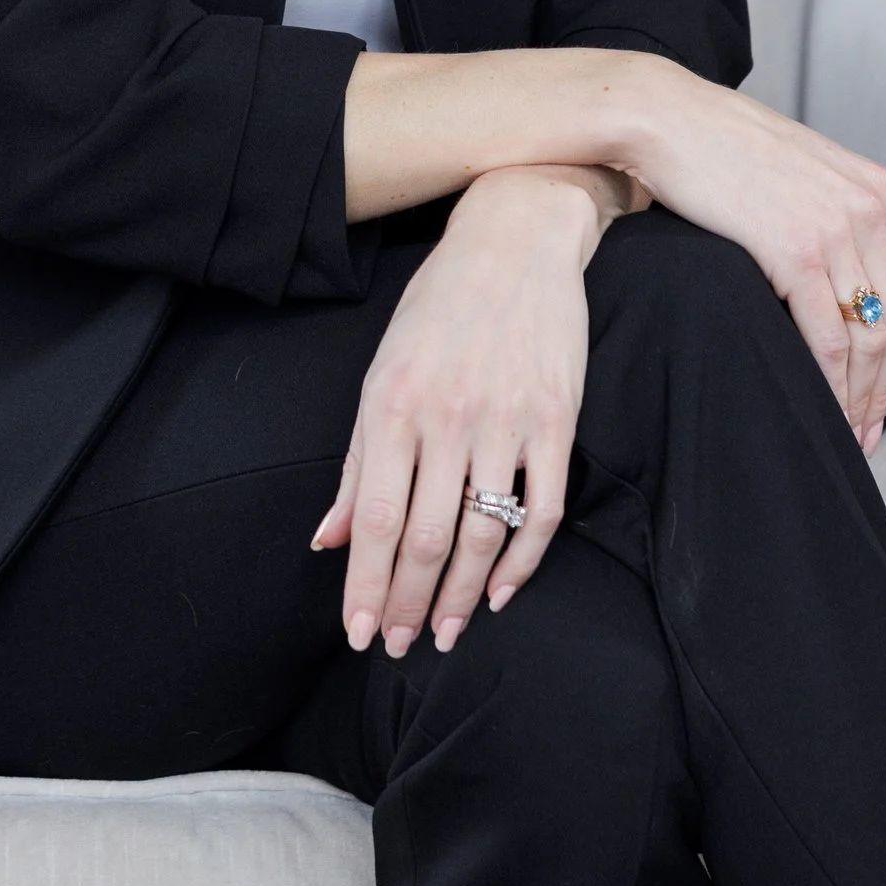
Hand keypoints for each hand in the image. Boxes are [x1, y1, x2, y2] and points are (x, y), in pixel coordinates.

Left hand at [310, 167, 599, 657]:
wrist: (516, 238)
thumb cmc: (438, 308)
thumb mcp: (381, 372)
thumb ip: (358, 461)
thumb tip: (330, 538)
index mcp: (394, 404)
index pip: (376, 518)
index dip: (366, 584)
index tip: (358, 632)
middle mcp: (447, 416)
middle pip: (426, 536)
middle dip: (408, 603)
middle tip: (398, 647)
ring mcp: (506, 419)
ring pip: (482, 533)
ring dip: (460, 595)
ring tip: (445, 633)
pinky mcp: (556, 419)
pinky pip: (542, 509)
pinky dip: (522, 561)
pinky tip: (500, 592)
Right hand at [631, 70, 885, 454]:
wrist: (667, 118)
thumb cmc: (718, 146)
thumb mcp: (800, 171)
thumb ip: (833, 214)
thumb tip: (841, 277)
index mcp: (875, 189)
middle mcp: (867, 209)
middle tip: (869, 430)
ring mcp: (834, 230)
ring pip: (868, 338)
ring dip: (860, 395)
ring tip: (845, 431)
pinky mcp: (794, 251)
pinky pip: (827, 338)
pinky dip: (829, 383)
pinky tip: (818, 405)